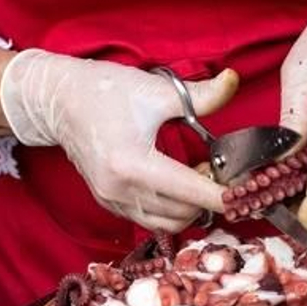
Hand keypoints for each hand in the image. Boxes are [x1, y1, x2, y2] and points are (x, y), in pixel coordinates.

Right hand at [0, 50, 233, 232]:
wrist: (57, 100)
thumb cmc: (103, 90)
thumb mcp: (157, 89)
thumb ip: (202, 95)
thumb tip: (234, 82)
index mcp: (132, 163)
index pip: (191, 192)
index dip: (225, 195)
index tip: (249, 192)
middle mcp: (120, 191)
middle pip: (184, 213)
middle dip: (210, 198)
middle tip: (221, 169)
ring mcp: (112, 201)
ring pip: (169, 223)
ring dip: (191, 206)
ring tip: (198, 173)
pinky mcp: (109, 203)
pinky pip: (151, 220)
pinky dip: (173, 208)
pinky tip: (179, 181)